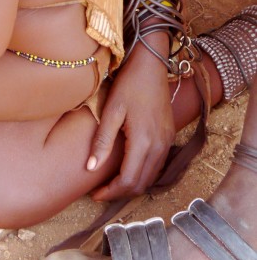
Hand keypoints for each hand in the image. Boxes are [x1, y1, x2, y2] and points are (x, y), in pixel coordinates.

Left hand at [88, 49, 174, 200]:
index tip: (94, 194)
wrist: (151, 65)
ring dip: (132, 185)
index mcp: (144, 141)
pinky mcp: (169, 136)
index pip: (129, 181)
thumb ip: (102, 141)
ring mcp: (167, 142)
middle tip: (100, 191)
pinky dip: (142, 174)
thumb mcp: (111, 110)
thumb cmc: (129, 84)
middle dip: (120, 192)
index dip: (111, 192)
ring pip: (151, 178)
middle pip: (141, 184)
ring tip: (111, 183)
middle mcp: (160, 146)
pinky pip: (157, 166)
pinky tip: (128, 168)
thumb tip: (90, 168)